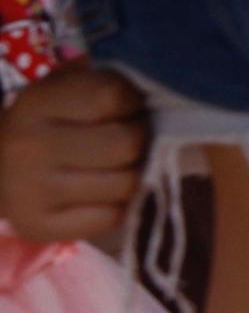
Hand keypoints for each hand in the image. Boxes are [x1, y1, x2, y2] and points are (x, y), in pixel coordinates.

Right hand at [0, 64, 148, 244]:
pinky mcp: (37, 226)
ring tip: (113, 167)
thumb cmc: (51, 122)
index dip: (132, 101)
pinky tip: (99, 195)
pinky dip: (115, 206)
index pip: (111, 97)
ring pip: (125, 183)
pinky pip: (110, 218)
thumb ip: (106, 85)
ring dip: (130, 174)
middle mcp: (28, 147)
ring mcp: (29, 191)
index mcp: (37, 103)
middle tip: (126, 139)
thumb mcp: (68, 89)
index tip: (125, 107)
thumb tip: (157, 96)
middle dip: (137, 139)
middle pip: (126, 144)